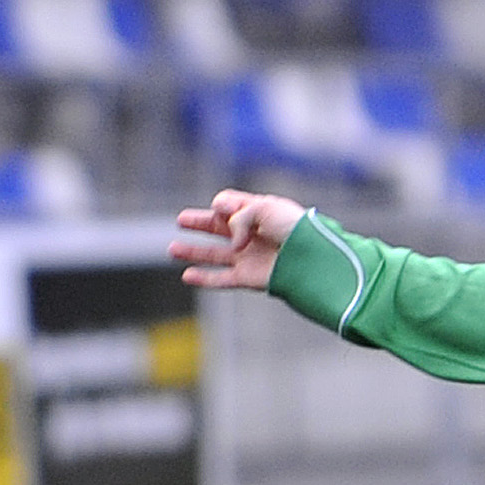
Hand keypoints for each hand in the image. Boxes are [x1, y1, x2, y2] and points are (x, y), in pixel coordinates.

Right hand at [173, 190, 309, 292]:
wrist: (312, 255)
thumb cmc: (294, 227)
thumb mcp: (263, 208)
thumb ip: (238, 217)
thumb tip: (232, 245)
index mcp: (258, 213)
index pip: (230, 204)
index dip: (221, 204)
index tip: (221, 208)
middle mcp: (252, 234)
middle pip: (219, 228)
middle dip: (200, 223)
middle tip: (181, 220)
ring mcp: (249, 256)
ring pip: (215, 254)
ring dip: (194, 252)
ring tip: (173, 249)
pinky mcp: (249, 277)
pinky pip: (221, 279)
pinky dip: (204, 278)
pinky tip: (187, 274)